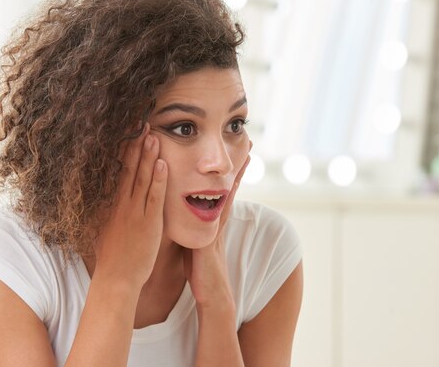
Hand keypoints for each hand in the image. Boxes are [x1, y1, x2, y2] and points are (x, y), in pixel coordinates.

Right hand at [93, 124, 167, 288]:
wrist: (116, 279)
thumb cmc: (112, 257)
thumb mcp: (103, 228)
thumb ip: (106, 210)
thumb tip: (103, 196)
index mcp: (111, 204)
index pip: (115, 170)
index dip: (121, 149)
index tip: (126, 131)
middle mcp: (120, 204)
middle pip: (127, 168)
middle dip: (134, 144)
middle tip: (139, 122)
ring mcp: (134, 213)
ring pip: (140, 179)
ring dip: (146, 156)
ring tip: (151, 134)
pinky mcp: (148, 223)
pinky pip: (153, 198)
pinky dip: (157, 180)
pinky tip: (161, 164)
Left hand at [183, 150, 250, 308]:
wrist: (211, 294)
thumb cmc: (200, 269)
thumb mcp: (197, 243)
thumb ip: (195, 227)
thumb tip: (188, 214)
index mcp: (212, 220)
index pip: (222, 190)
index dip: (229, 172)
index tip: (238, 152)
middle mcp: (218, 220)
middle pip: (230, 187)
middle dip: (239, 166)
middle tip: (249, 144)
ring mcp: (218, 227)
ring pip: (227, 196)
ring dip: (237, 176)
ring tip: (247, 154)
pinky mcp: (213, 237)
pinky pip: (218, 212)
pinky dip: (225, 197)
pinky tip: (229, 184)